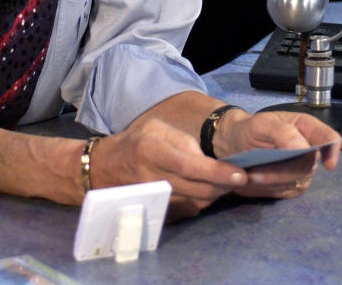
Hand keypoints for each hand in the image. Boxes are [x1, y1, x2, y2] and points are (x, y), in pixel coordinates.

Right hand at [88, 117, 248, 218]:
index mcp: (152, 151)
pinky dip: (201, 202)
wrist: (101, 171)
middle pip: (198, 189)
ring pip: (196, 203)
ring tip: (222, 182)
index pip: (191, 166)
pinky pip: (187, 211)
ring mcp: (153, 199)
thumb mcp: (154, 128)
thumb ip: (182, 140)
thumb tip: (206, 158)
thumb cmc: (132, 144)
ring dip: (215, 194)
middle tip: (238, 177)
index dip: (217, 172)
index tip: (240, 174)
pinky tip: (204, 191)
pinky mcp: (155, 212)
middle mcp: (153, 178)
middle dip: (223, 185)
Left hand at [214, 110, 340, 198]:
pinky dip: (267, 189)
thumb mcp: (260, 123)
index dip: (333, 151)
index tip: (328, 165)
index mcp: (306, 128)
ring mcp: (303, 170)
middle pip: (307, 167)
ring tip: (249, 175)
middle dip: (279, 172)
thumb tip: (303, 148)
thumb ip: (282, 131)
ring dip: (270, 182)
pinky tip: (254, 181)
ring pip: (295, 182)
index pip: (329, 139)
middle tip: (253, 174)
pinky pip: (285, 192)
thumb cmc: (250, 130)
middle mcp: (309, 150)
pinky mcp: (293, 186)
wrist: (235, 144)